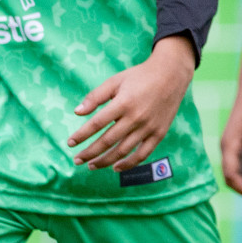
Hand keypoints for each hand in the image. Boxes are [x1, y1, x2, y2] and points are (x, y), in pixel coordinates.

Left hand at [68, 35, 194, 170]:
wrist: (171, 75)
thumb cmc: (140, 76)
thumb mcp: (115, 81)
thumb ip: (95, 97)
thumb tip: (76, 112)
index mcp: (123, 103)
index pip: (96, 124)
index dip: (81, 135)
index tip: (70, 143)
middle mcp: (136, 117)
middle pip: (108, 141)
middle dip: (89, 153)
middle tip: (77, 160)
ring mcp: (148, 127)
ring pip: (123, 151)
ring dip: (105, 161)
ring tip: (91, 165)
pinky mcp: (159, 133)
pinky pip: (143, 154)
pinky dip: (129, 164)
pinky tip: (115, 167)